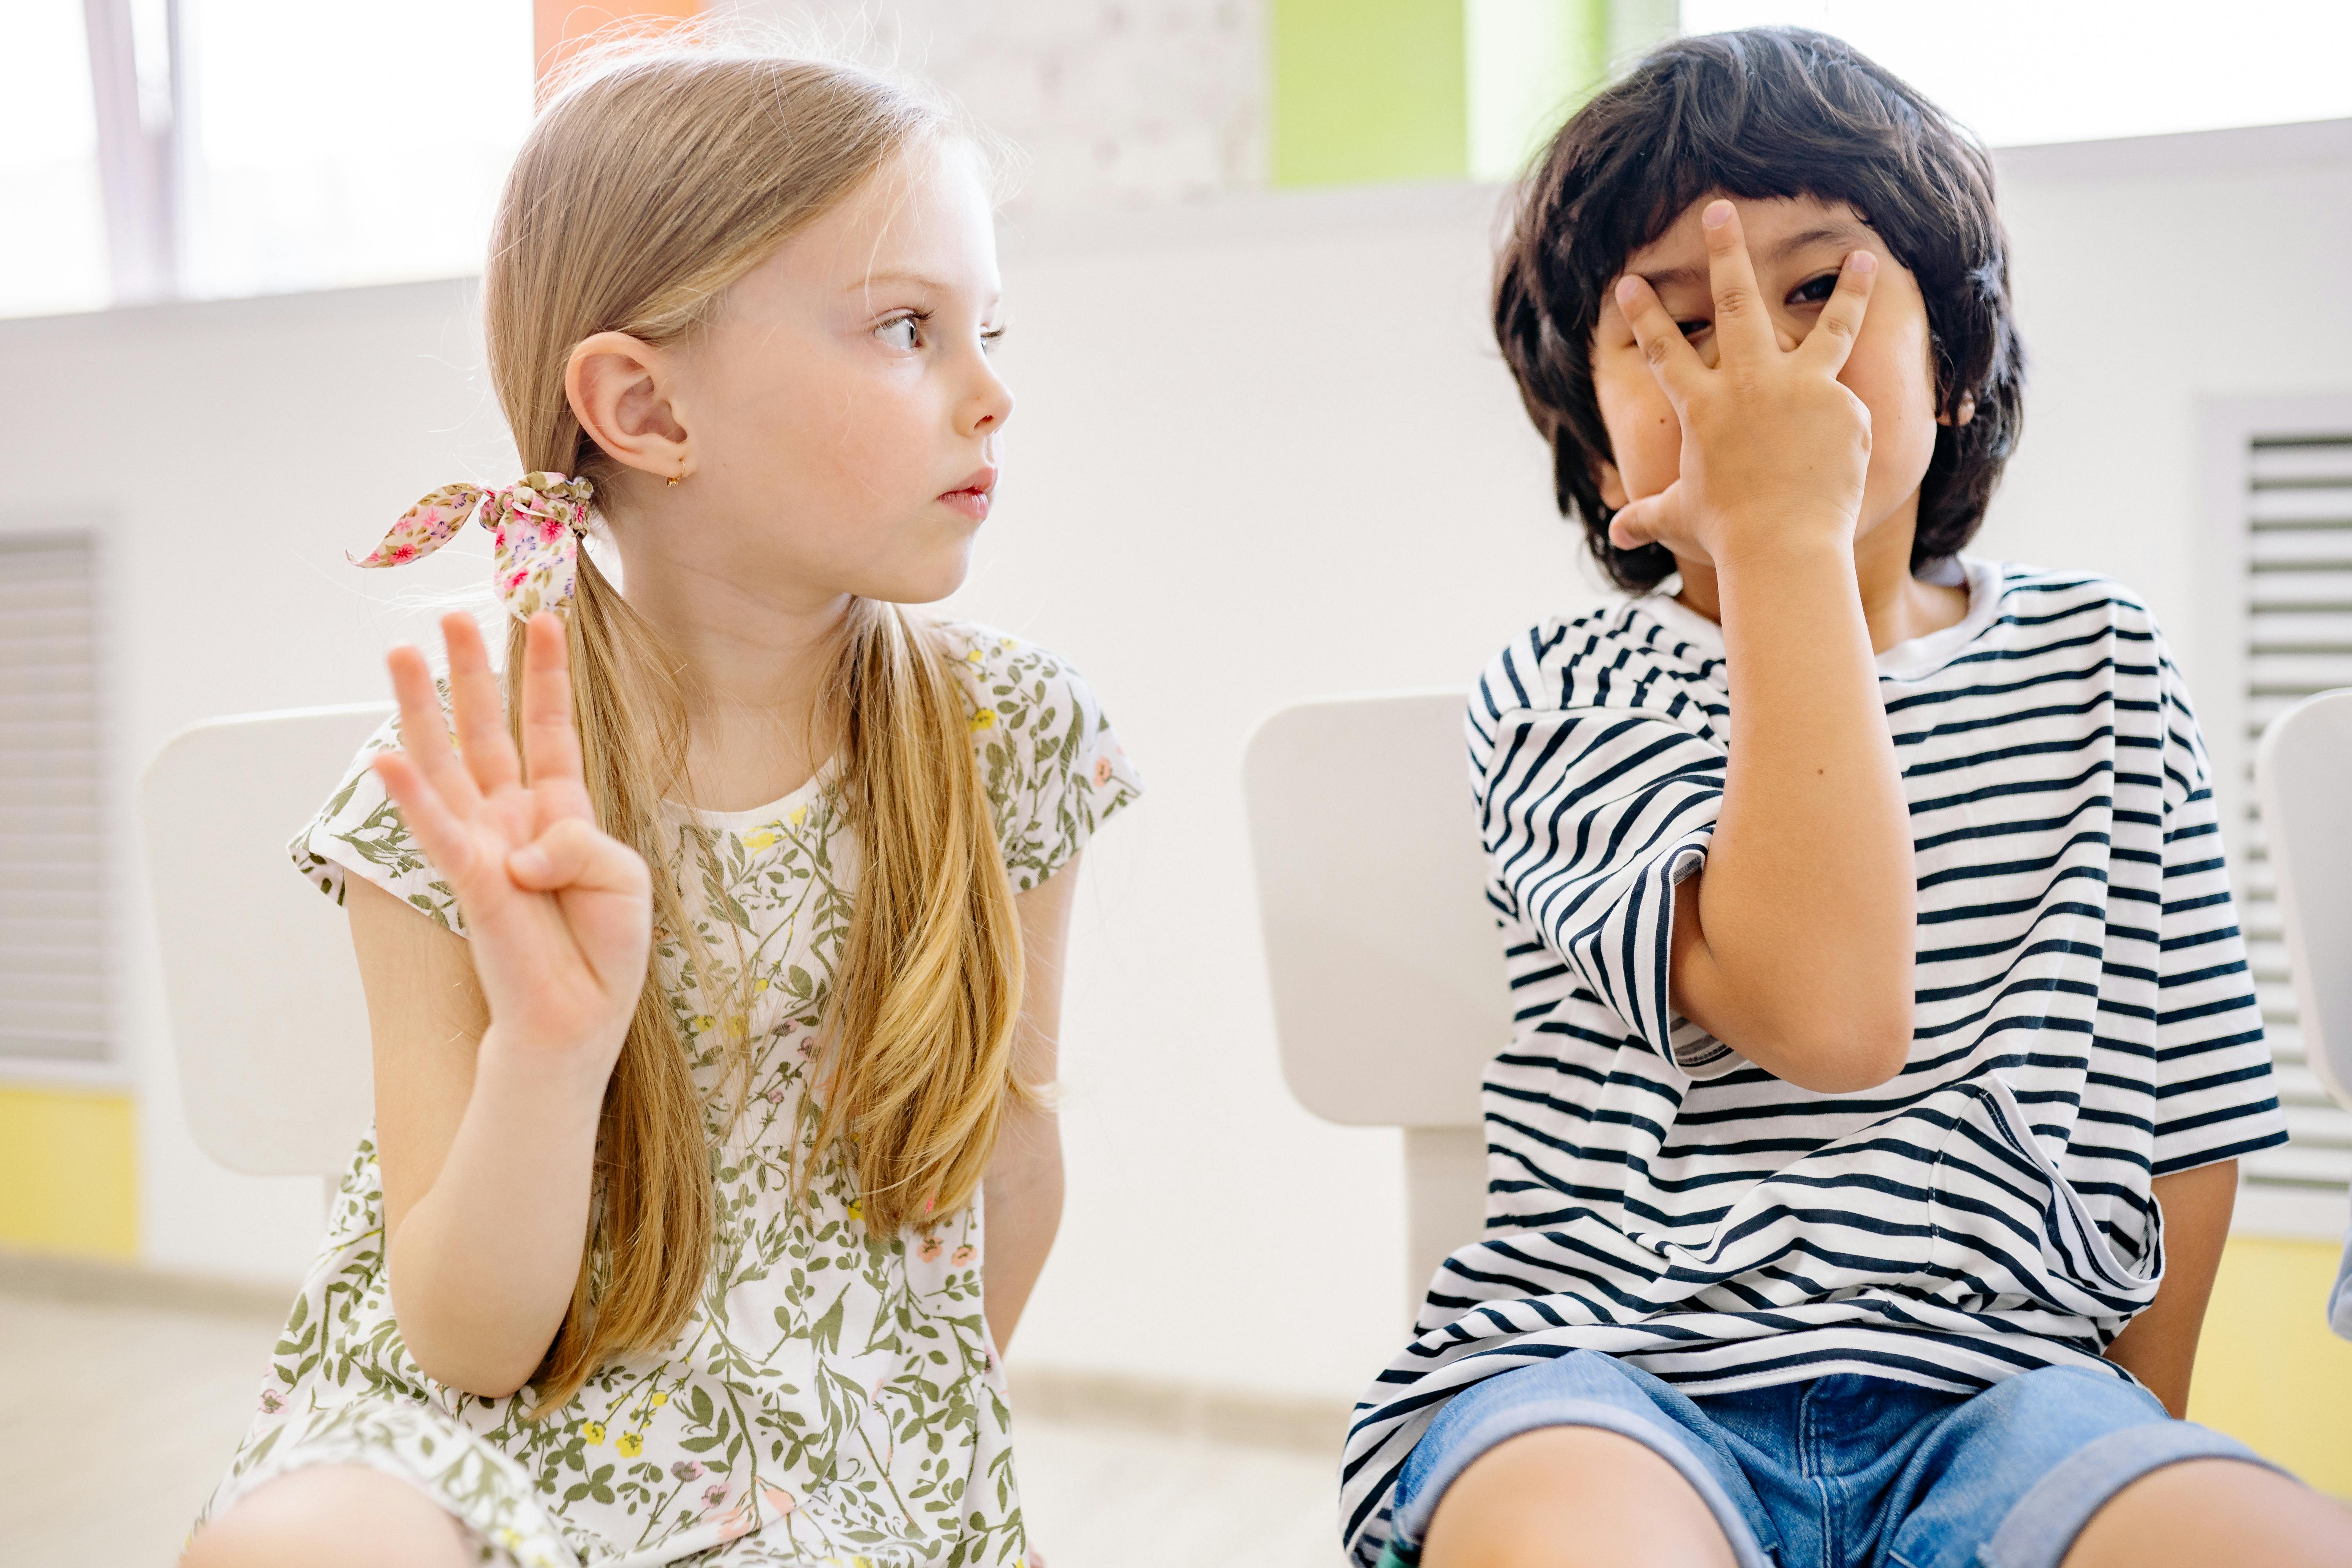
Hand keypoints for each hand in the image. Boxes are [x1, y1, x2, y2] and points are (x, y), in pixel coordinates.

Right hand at [372, 612, 651, 1075]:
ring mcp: (484, 844)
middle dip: (473, 671)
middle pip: (487, 729)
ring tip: (401, 652)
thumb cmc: (604, 948)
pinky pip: (436, 831)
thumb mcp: (623, 879)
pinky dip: (412, 797)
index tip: (546, 619)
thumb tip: (522, 849)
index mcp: (559, 811)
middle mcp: (513, 817)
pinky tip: (383, 757)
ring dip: (422, 708)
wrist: (579, 1017)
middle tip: (453, 615)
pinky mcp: (468, 881)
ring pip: (447, 762)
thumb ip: (583, 843)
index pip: (551, 729)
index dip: (547, 677)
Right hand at [1607, 201, 1876, 567]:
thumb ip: (1650, 516)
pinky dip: (1847, 418)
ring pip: (1829, 323)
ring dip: (1846, 285)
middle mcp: (1750, 382)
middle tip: (1720, 208)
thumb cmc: (1726, 532)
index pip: (1664, 349)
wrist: (1782, 544)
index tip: (1628, 280)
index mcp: (1703, 405)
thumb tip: (1618, 537)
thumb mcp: (1681, 517)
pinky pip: (1847, 404)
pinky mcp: (1842, 404)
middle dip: (1725, 250)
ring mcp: (1800, 387)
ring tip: (1862, 254)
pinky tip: (1843, 448)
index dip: (1644, 313)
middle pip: (1735, 301)